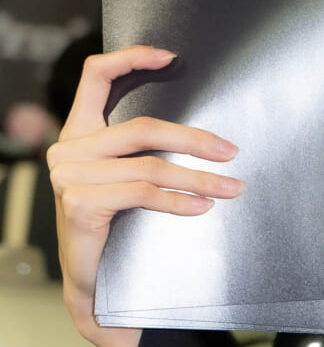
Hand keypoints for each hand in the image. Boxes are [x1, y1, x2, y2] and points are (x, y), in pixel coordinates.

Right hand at [46, 45, 242, 346]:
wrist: (96, 288)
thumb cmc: (118, 231)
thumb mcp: (130, 182)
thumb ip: (146, 153)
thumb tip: (205, 136)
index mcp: (79, 133)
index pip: (96, 77)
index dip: (132, 59)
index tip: (171, 58)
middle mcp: (68, 149)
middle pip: (142, 127)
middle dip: (194, 138)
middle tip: (230, 151)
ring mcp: (70, 177)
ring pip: (149, 164)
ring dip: (198, 178)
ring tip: (231, 188)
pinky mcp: (80, 204)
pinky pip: (141, 193)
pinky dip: (178, 200)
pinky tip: (201, 208)